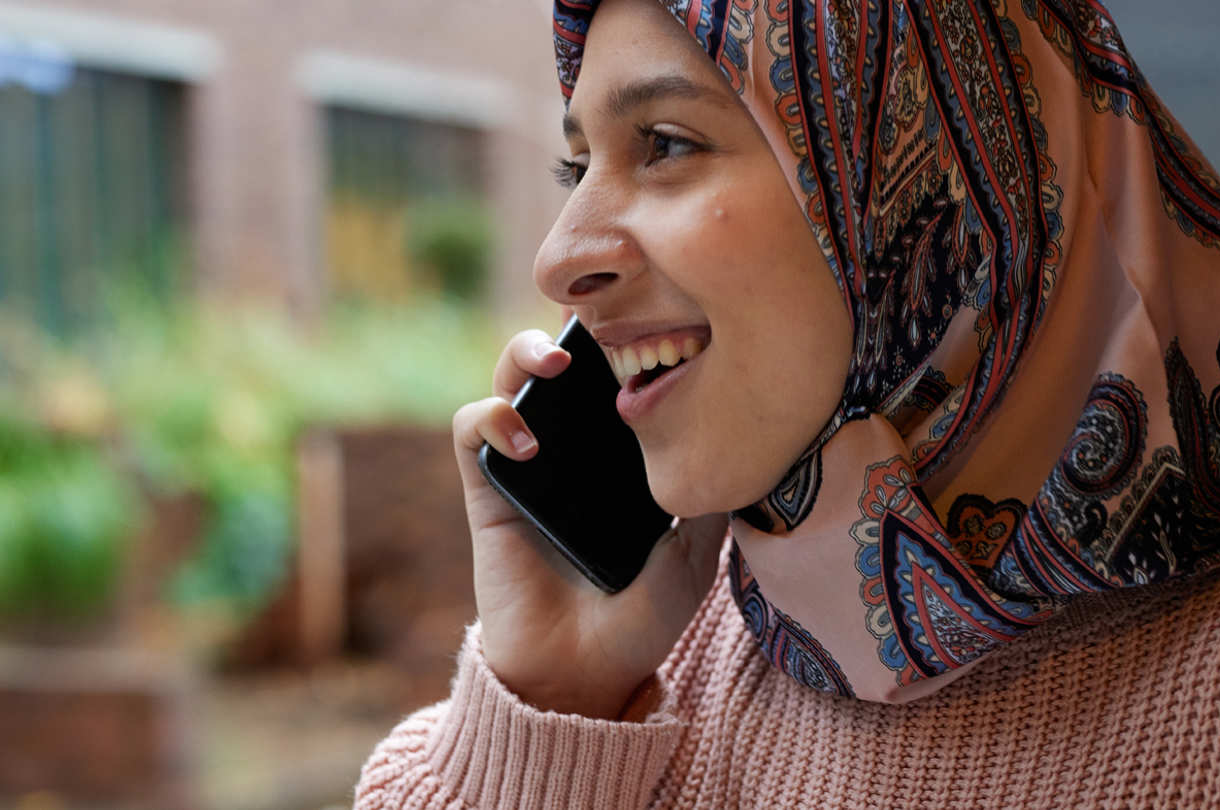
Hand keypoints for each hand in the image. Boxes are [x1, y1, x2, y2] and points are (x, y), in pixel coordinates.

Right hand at [451, 328, 729, 718]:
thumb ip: (712, 491)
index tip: (652, 324)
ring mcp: (526, 463)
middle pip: (561, 362)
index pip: (614, 375)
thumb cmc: (641, 616)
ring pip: (507, 379)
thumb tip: (748, 434)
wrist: (584, 672)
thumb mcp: (696, 549)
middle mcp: (570, 448)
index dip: (624, 340)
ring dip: (521, 354)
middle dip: (571, 329)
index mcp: (618, 454)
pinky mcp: (485, 489)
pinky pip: (470, 431)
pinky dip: (490, 418)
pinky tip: (525, 441)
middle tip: (595, 334)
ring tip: (553, 365)